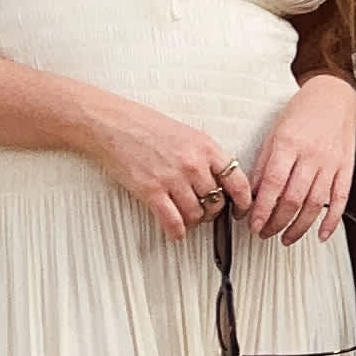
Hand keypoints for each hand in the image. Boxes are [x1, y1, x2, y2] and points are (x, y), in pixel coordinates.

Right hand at [78, 96, 252, 241]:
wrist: (112, 124)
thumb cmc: (146, 126)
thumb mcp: (187, 134)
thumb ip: (205, 156)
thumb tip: (220, 181)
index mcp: (206, 147)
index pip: (238, 182)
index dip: (244, 202)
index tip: (241, 210)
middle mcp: (193, 164)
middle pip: (217, 202)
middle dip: (213, 212)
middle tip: (206, 212)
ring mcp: (172, 178)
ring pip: (196, 215)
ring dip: (194, 222)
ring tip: (187, 218)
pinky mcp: (151, 191)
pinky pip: (173, 221)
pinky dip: (176, 231)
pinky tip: (175, 231)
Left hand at [248, 73, 355, 244]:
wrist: (334, 97)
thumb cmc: (302, 113)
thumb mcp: (274, 133)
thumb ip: (263, 165)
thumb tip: (251, 194)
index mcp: (289, 144)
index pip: (273, 185)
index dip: (262, 209)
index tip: (253, 224)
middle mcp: (311, 155)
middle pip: (293, 199)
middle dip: (276, 222)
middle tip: (265, 232)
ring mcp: (331, 163)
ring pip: (315, 204)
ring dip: (299, 227)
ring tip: (286, 237)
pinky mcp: (346, 169)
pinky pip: (339, 199)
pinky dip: (331, 221)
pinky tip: (322, 233)